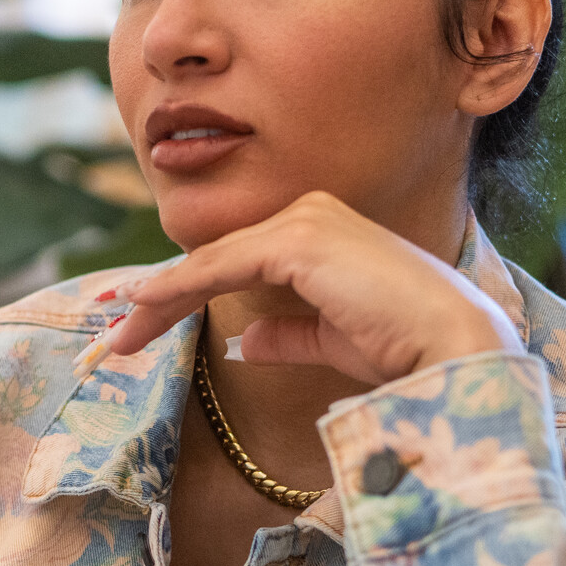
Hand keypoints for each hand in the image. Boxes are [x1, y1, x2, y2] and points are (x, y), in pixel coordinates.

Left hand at [103, 192, 520, 384]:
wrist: (453, 350)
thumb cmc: (407, 349)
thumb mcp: (335, 340)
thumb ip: (290, 333)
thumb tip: (247, 339)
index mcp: (322, 231)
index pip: (236, 262)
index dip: (182, 295)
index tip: (137, 325)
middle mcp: (309, 214)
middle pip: (214, 259)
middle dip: (158, 299)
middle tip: (111, 335)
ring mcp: (304, 222)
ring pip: (209, 263)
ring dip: (157, 301)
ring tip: (115, 336)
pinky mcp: (298, 241)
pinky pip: (220, 267)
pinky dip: (177, 287)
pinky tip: (141, 305)